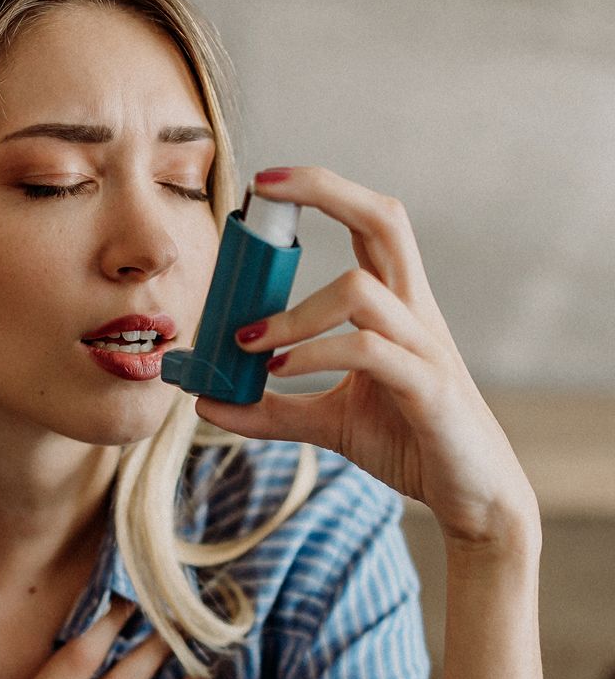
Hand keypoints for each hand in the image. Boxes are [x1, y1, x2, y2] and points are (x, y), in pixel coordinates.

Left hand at [194, 166, 539, 554]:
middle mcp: (415, 313)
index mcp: (397, 307)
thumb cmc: (410, 444)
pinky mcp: (428, 389)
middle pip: (384, 220)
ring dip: (293, 313)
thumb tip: (207, 402)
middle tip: (262, 193)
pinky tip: (279, 370)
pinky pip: (368, 352)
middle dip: (325, 192)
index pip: (370, 223)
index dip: (324, 190)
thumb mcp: (329, 424)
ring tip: (247, 344)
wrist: (471, 495)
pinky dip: (315, 354)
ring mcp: (425, 348)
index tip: (265, 183)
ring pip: (362, 291)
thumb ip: (271, 411)